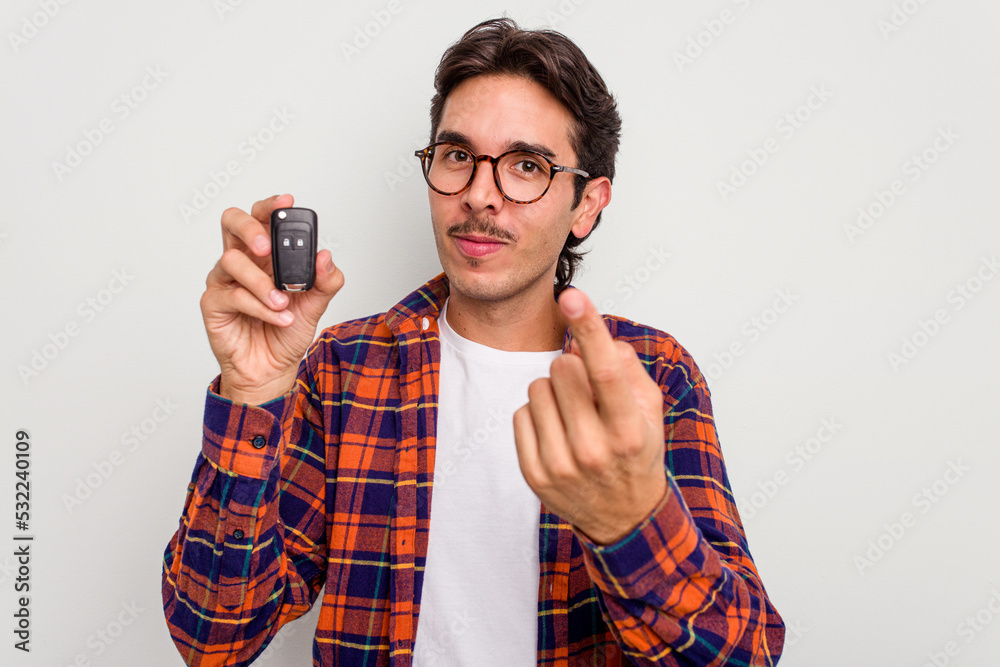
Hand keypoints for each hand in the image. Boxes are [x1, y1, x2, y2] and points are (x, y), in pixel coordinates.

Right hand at [200, 194, 343, 403]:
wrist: (272, 370)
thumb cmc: (286, 333)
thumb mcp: (316, 305)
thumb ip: (325, 281)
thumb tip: (326, 257)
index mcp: (265, 256)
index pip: (261, 219)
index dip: (271, 206)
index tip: (287, 201)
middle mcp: (243, 263)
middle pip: (231, 223)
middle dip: (250, 228)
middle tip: (267, 247)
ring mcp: (224, 282)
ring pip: (232, 261)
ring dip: (263, 283)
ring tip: (284, 303)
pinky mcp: (214, 304)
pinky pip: (232, 295)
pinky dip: (260, 307)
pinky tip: (279, 317)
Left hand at [513, 289, 666, 544]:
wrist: (624, 517)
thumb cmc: (637, 452)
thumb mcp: (649, 408)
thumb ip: (626, 366)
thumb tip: (587, 339)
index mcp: (630, 430)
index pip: (606, 369)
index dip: (588, 328)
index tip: (572, 296)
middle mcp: (594, 449)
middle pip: (562, 369)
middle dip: (573, 368)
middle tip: (588, 392)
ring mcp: (560, 464)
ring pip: (536, 387)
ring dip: (553, 391)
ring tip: (574, 415)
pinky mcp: (533, 473)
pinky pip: (521, 413)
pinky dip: (537, 415)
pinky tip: (557, 433)